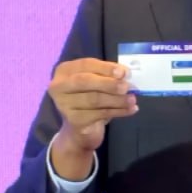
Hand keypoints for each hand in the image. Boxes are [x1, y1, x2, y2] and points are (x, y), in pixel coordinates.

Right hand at [48, 58, 137, 177]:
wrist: (80, 127)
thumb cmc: (90, 98)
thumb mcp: (98, 82)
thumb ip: (108, 75)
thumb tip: (125, 74)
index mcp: (65, 70)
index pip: (86, 64)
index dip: (106, 67)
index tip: (124, 72)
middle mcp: (59, 86)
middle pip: (85, 81)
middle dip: (109, 83)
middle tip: (127, 87)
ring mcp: (63, 104)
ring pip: (94, 99)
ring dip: (117, 100)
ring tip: (133, 100)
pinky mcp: (73, 120)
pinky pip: (99, 114)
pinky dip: (118, 111)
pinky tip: (131, 110)